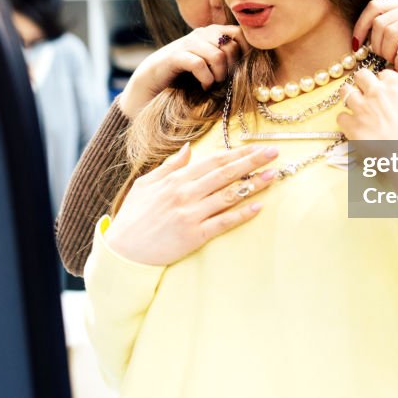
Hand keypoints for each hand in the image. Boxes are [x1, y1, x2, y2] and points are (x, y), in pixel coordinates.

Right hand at [104, 143, 278, 265]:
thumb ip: (168, 166)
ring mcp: (191, 214)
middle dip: (252, 161)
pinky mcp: (195, 236)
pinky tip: (258, 206)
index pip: (213, 161)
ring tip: (273, 175)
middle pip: (225, 173)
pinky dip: (242, 213)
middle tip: (274, 152)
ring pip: (229, 195)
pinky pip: (224, 222)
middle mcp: (185, 193)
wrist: (123, 252)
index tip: (256, 145)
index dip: (237, 152)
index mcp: (175, 179)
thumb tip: (188, 149)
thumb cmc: (132, 217)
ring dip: (254, 184)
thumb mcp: (145, 184)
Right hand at [119, 25, 246, 117]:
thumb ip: (230, 59)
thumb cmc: (188, 76)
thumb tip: (257, 63)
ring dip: (218, 76)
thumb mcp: (212, 65)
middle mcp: (202, 34)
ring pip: (218, 56)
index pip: (241, 34)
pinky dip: (205, 79)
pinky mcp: (175, 56)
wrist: (153, 81)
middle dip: (231, 69)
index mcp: (213, 32)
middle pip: (231, 47)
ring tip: (212, 84)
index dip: (245, 52)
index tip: (240, 70)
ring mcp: (188, 43)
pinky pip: (199, 65)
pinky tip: (203, 86)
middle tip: (223, 81)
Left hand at [336, 69, 397, 140]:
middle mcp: (378, 92)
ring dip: (349, 99)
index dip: (381, 83)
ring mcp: (363, 107)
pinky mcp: (353, 126)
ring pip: (345, 91)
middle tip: (364, 96)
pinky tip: (353, 128)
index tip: (382, 92)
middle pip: (361, 75)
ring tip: (355, 110)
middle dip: (361, 84)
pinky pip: (340, 117)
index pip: (383, 74)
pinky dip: (345, 122)